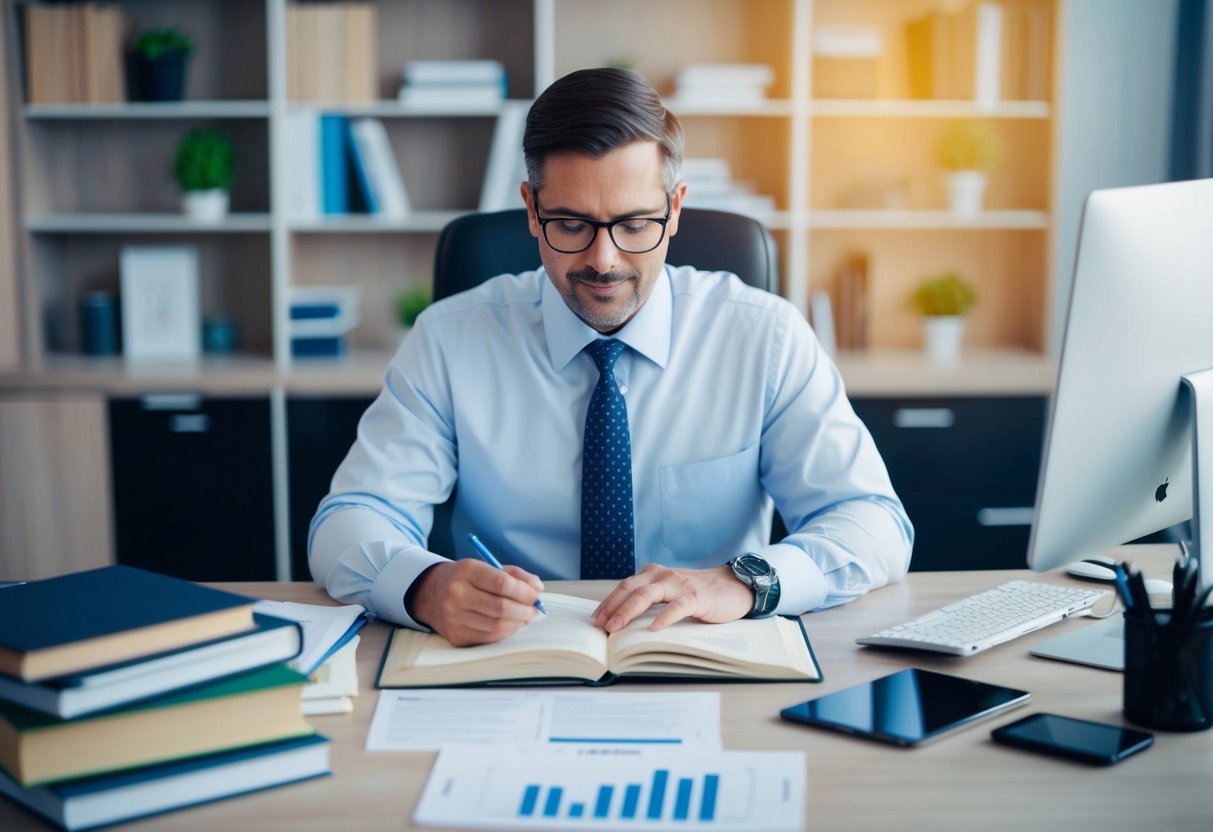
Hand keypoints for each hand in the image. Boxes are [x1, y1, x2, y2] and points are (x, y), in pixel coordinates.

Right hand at [408, 560, 543, 646]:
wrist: (430, 594)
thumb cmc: (467, 580)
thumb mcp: (487, 567)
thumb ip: (515, 575)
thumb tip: (537, 589)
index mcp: (466, 571)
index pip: (502, 584)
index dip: (524, 592)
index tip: (536, 595)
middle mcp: (456, 594)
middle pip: (501, 607)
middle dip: (525, 610)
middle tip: (534, 610)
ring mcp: (454, 617)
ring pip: (496, 626)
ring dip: (518, 623)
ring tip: (524, 617)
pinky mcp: (455, 635)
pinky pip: (489, 638)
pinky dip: (505, 632)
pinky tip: (510, 625)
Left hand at [591, 564, 751, 632]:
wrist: (733, 587)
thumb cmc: (697, 594)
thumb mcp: (669, 593)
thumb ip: (650, 600)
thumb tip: (621, 622)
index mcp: (653, 574)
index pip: (623, 587)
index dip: (607, 603)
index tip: (594, 620)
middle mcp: (662, 575)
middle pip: (629, 590)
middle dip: (611, 608)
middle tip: (599, 626)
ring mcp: (678, 585)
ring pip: (647, 596)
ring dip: (627, 612)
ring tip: (615, 628)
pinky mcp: (696, 597)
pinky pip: (676, 607)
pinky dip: (664, 617)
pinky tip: (654, 629)